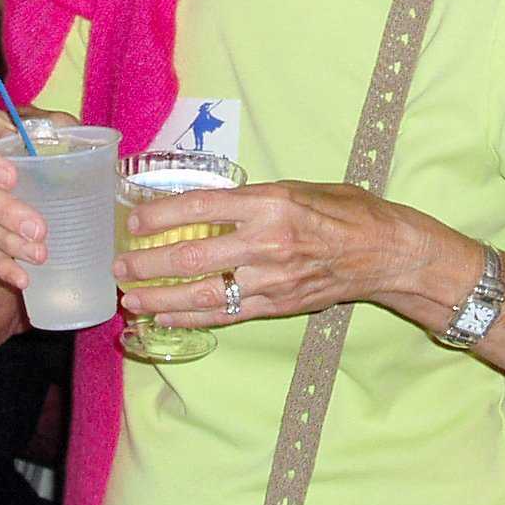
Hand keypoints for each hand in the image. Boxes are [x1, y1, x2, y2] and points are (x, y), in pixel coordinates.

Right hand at [0, 102, 80, 290]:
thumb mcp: (40, 119)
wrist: (8, 152)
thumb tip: (80, 137)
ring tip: (40, 254)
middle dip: (4, 211)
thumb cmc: (28, 131)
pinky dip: (3, 265)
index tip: (11, 177)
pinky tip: (22, 278)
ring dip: (8, 242)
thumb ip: (57, 124)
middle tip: (38, 228)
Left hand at [118, 180, 431, 328]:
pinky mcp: (278, 305)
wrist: (385, 252)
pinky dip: (191, 317)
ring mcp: (272, 279)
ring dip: (161, 298)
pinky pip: (226, 314)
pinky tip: (165, 317)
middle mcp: (268, 242)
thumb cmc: (343, 210)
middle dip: (149, 263)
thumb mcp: (296, 187)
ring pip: (204, 293)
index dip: (161, 215)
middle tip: (119, 265)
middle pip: (193, 256)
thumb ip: (251, 199)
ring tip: (130, 298)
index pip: (201, 207)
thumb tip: (204, 205)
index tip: (134, 220)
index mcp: (270, 203)